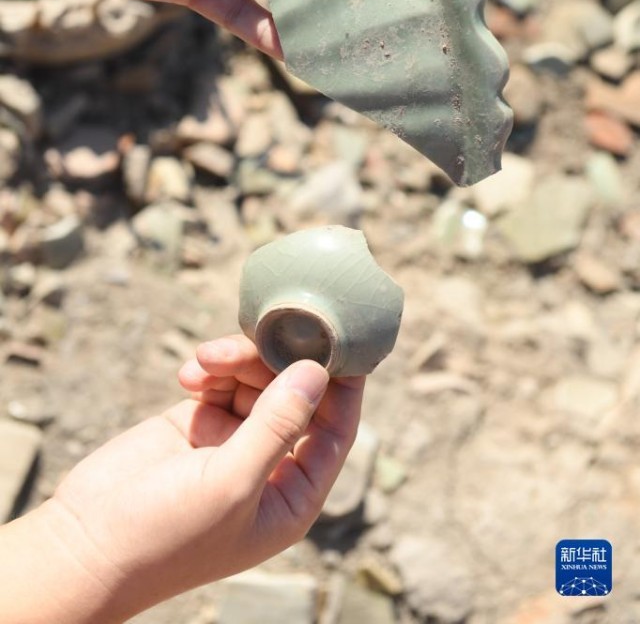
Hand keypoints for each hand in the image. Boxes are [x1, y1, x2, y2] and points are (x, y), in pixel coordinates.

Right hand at [1, 335, 363, 623]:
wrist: (85, 545)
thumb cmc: (165, 535)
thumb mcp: (231, 482)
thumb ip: (278, 425)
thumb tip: (317, 372)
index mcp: (292, 494)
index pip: (336, 429)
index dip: (342, 385)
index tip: (337, 338)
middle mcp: (269, 465)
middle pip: (294, 394)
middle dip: (273, 363)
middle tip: (245, 343)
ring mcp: (231, 441)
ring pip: (255, 381)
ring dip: (235, 361)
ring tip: (204, 360)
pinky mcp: (196, 422)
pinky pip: (220, 381)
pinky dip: (210, 370)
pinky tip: (188, 375)